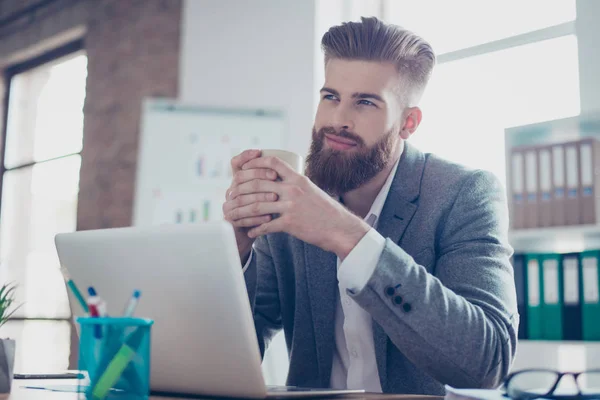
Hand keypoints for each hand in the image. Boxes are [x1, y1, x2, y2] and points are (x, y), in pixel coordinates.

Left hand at [226, 155, 370, 258]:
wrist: (340, 228)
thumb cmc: (325, 210)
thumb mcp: (310, 190)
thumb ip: (294, 184)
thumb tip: (277, 180)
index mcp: (297, 178)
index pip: (271, 162)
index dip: (254, 163)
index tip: (242, 169)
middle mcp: (293, 189)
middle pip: (258, 183)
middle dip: (239, 189)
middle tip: (230, 195)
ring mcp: (291, 206)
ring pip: (257, 205)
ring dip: (241, 211)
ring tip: (232, 216)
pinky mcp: (291, 223)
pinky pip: (266, 225)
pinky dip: (255, 229)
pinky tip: (250, 232)